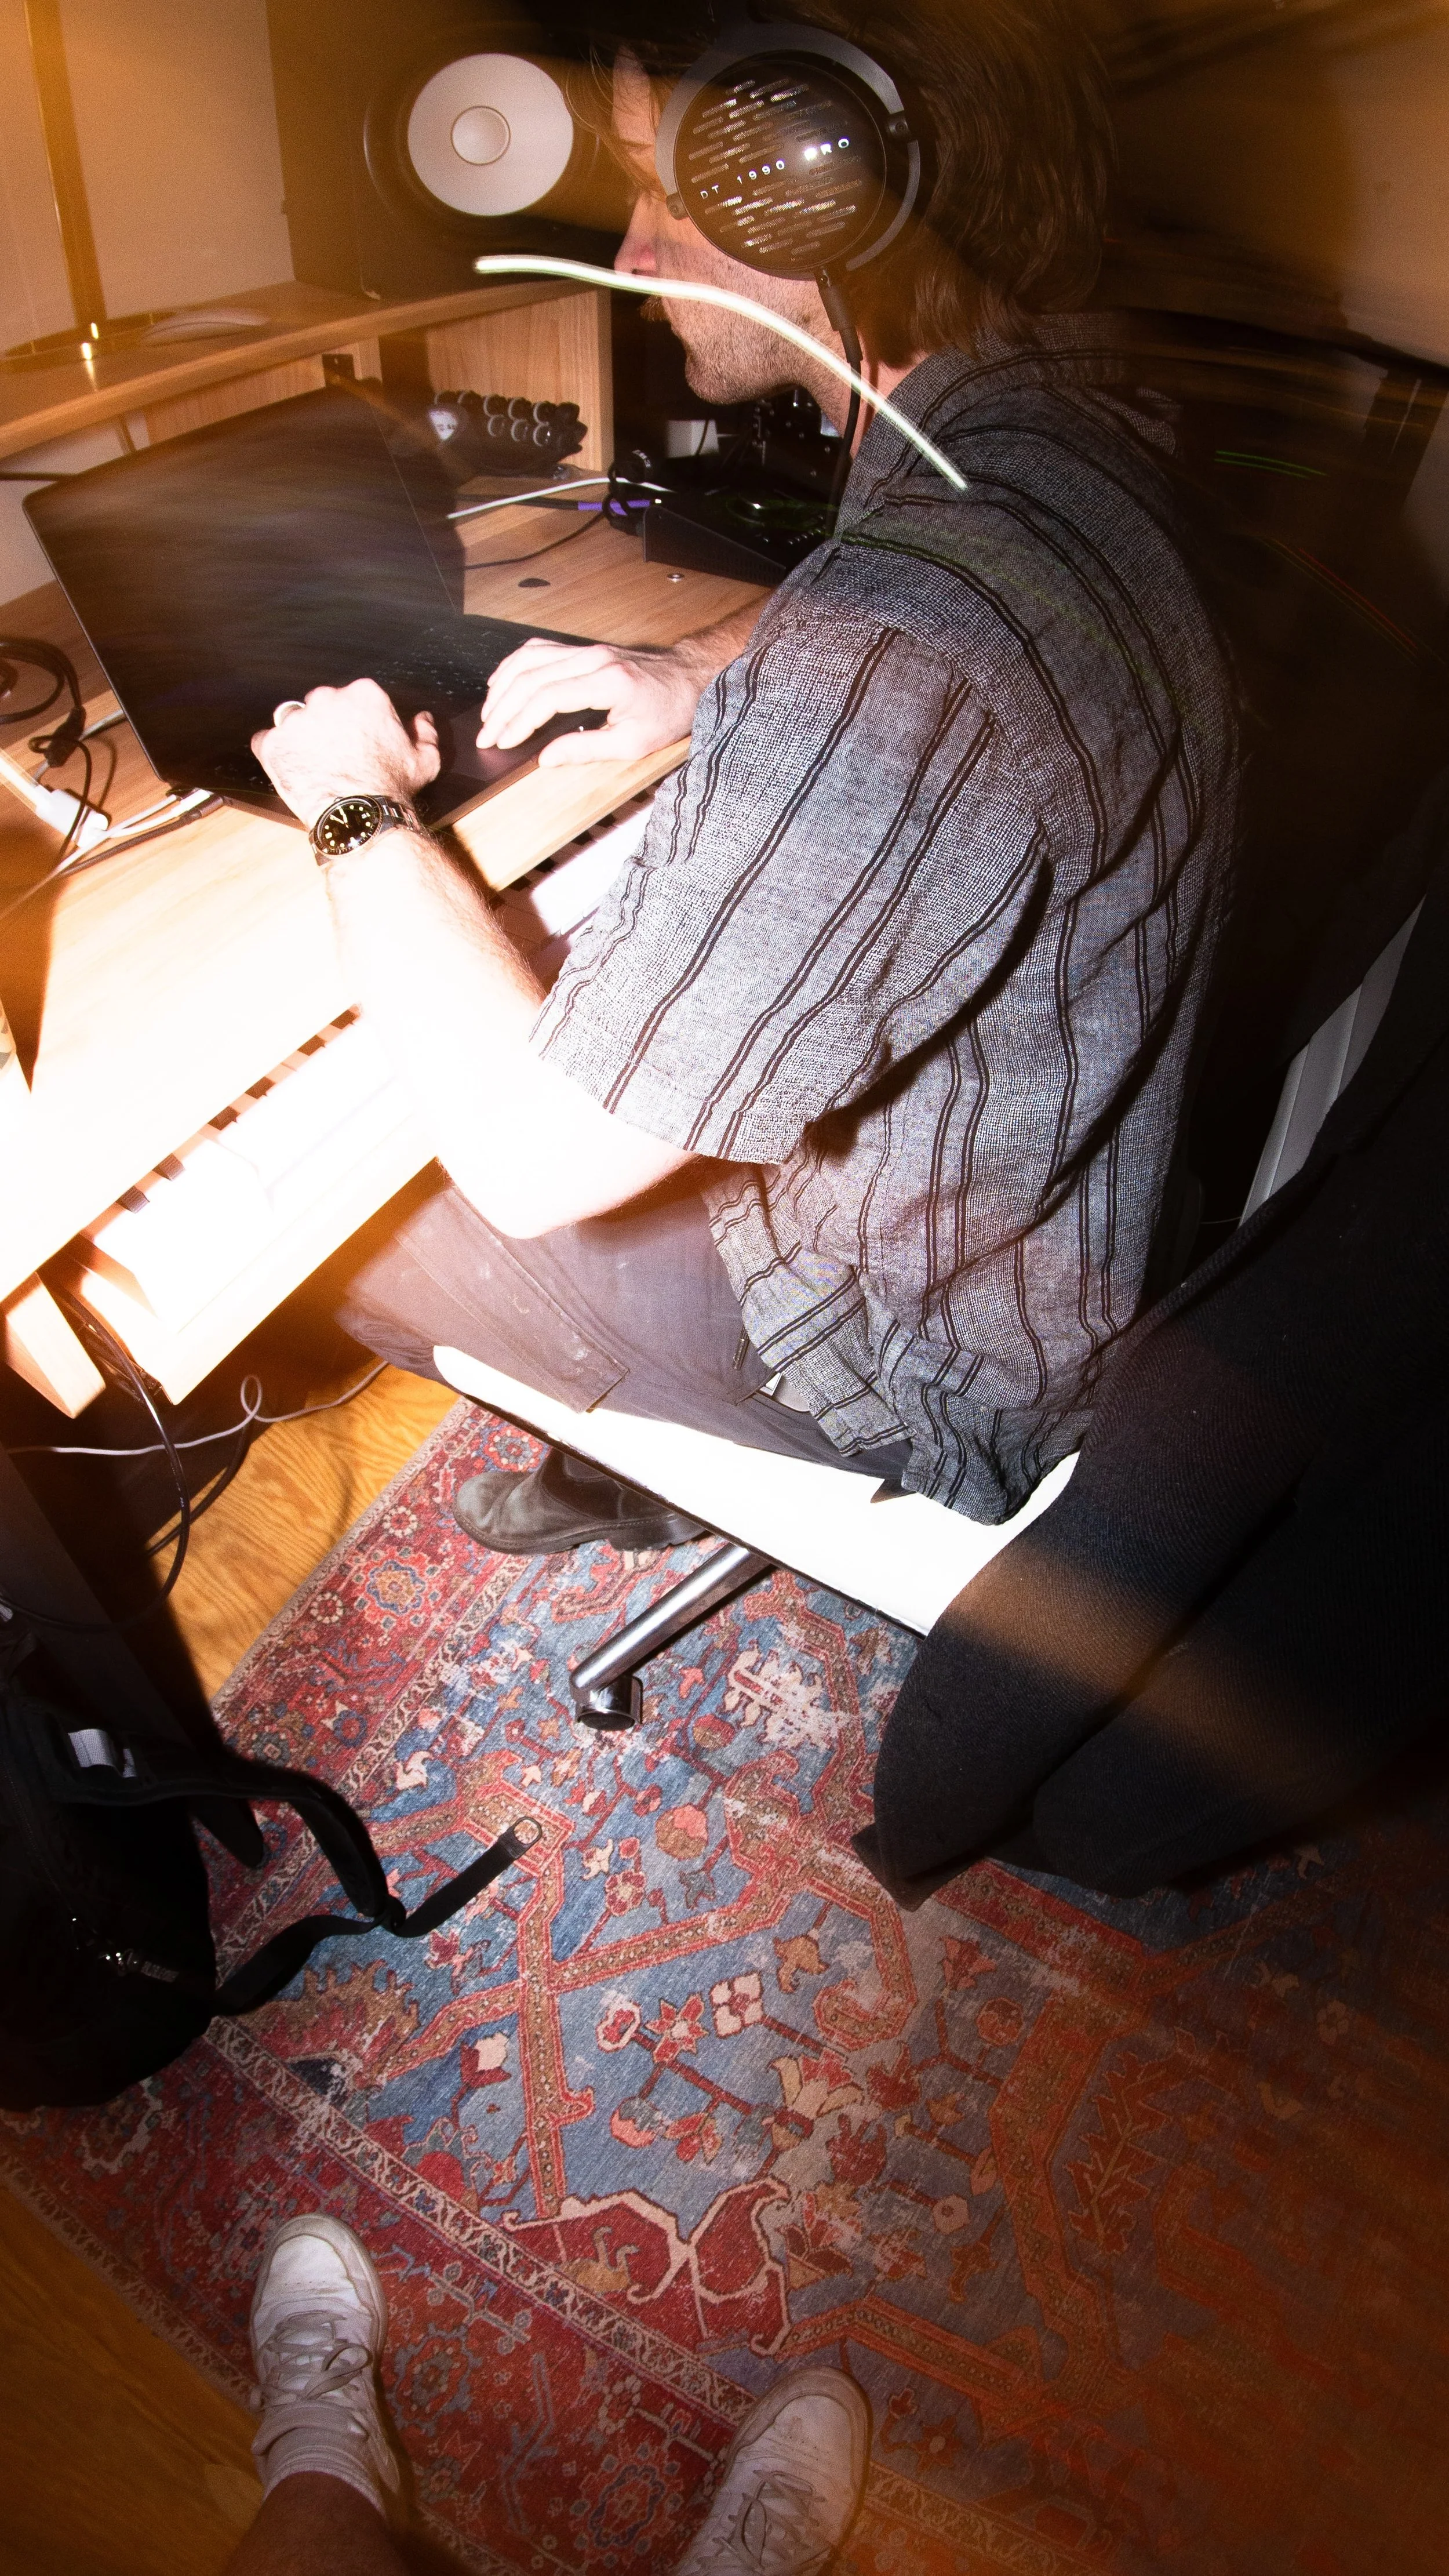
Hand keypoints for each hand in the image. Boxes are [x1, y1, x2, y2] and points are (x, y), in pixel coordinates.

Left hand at [251, 680, 441, 829]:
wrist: (358, 817)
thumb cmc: (390, 789)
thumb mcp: (425, 761)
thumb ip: (425, 733)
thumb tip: (422, 719)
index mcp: (365, 694)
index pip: (354, 697)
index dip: (357, 720)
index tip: (359, 739)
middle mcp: (327, 699)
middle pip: (321, 705)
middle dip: (326, 725)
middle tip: (336, 754)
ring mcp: (297, 720)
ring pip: (293, 720)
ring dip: (300, 736)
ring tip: (313, 763)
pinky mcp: (274, 743)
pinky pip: (267, 741)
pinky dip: (275, 752)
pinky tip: (291, 767)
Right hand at [476, 637, 704, 768]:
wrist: (689, 677)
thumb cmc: (668, 712)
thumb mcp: (634, 743)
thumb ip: (587, 750)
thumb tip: (546, 758)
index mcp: (607, 682)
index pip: (547, 697)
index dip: (519, 721)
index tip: (502, 741)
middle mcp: (593, 659)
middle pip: (531, 677)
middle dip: (502, 709)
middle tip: (486, 736)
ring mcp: (587, 649)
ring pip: (529, 659)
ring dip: (502, 686)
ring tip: (488, 714)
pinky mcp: (584, 648)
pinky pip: (539, 649)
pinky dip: (515, 665)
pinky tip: (502, 683)